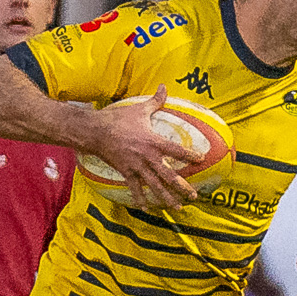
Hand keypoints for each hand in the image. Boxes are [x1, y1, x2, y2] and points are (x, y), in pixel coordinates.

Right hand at [90, 86, 201, 209]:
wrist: (95, 131)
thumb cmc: (118, 119)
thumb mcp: (139, 109)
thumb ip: (155, 101)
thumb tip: (164, 86)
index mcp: (153, 141)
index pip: (176, 150)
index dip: (190, 155)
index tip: (201, 160)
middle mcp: (147, 157)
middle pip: (168, 176)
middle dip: (182, 187)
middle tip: (194, 196)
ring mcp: (136, 167)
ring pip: (154, 186)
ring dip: (166, 198)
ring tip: (177, 207)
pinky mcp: (125, 172)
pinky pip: (134, 189)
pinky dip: (140, 200)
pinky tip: (146, 209)